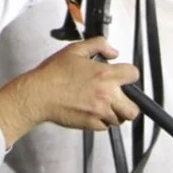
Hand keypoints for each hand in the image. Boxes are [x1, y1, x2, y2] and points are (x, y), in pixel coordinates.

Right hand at [26, 37, 140, 129]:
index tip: (123, 76)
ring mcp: (100, 112)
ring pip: (120, 119)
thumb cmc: (53, 73)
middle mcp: (107, 95)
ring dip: (115, 113)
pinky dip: (102, 121)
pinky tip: (92, 112)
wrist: (38, 94)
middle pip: (134, 108)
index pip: (134, 75)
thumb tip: (113, 52)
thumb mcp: (76, 50)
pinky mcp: (91, 124)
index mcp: (106, 75)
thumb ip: (99, 45)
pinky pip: (105, 127)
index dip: (129, 74)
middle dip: (129, 103)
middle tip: (118, 98)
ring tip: (103, 105)